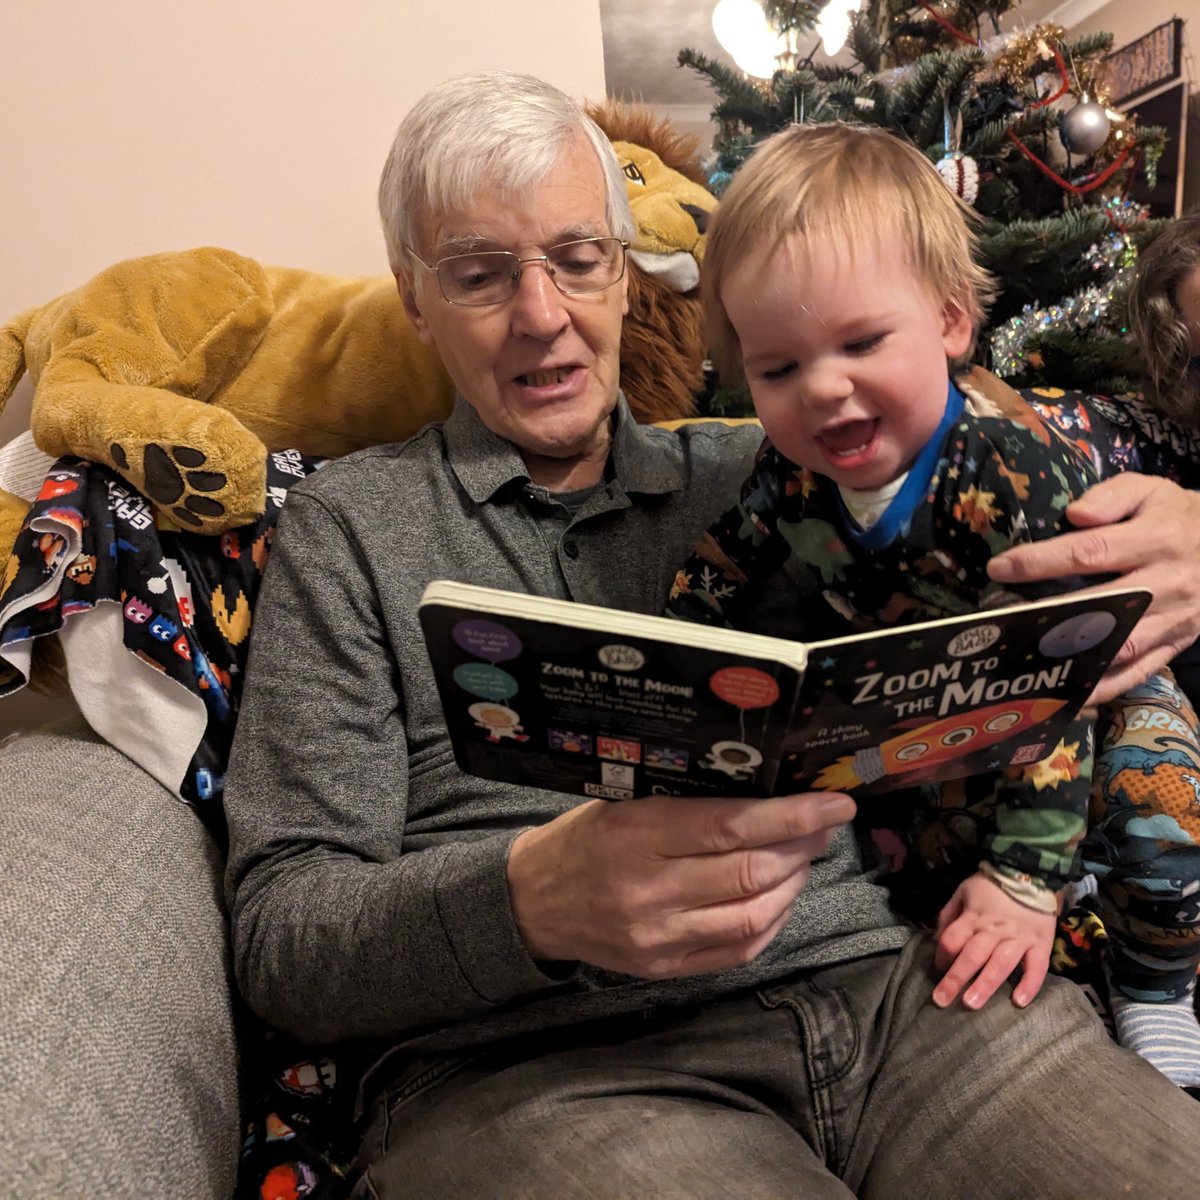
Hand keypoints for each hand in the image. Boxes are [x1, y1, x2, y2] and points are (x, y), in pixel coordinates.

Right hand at [507, 790, 855, 978]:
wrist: (530, 903)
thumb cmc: (583, 839)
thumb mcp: (624, 803)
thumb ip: (688, 805)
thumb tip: (766, 798)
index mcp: (636, 833)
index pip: (732, 826)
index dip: (792, 816)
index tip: (833, 803)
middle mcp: (649, 889)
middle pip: (751, 871)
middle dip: (802, 846)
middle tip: (822, 825)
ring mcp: (658, 937)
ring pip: (754, 914)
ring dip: (792, 884)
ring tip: (802, 858)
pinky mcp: (664, 968)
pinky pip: (738, 948)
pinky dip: (772, 921)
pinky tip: (779, 897)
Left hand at [932, 871, 1055, 1008]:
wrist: (1031, 873)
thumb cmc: (992, 887)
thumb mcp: (963, 892)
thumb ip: (949, 916)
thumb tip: (937, 940)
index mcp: (973, 916)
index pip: (952, 939)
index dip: (942, 955)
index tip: (937, 969)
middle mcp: (994, 929)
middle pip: (972, 955)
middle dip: (955, 978)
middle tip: (942, 1001)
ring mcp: (1019, 938)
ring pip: (1000, 963)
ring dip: (986, 984)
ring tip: (972, 1004)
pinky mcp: (1041, 944)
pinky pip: (1037, 967)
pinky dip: (1029, 984)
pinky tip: (1019, 1001)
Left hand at [989, 474, 1199, 703]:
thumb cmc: (1176, 515)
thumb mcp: (1149, 490)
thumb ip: (1111, 497)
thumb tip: (1074, 514)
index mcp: (1157, 540)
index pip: (1090, 553)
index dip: (1041, 562)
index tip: (998, 568)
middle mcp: (1167, 583)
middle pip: (1100, 605)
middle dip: (1046, 615)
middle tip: (1000, 622)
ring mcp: (1174, 620)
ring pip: (1118, 645)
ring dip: (1072, 657)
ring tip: (1024, 661)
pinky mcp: (1176, 644)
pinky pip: (1138, 672)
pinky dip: (1104, 688)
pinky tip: (1068, 695)